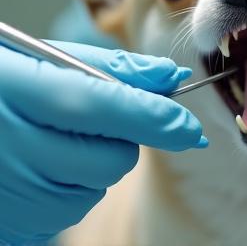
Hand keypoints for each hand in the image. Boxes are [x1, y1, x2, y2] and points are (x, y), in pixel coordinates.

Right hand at [0, 41, 205, 244]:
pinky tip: (40, 166)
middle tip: (90, 121)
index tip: (191, 128)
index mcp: (24, 91)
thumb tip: (172, 76)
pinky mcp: (13, 223)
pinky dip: (70, 188)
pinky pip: (69, 210)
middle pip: (113, 158)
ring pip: (97, 186)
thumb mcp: (45, 59)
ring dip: (93, 164)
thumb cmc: (3, 84)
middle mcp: (16, 147)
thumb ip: (113, 68)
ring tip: (52, 139)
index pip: (108, 106)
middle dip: (120, 140)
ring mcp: (13, 193)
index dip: (157, 117)